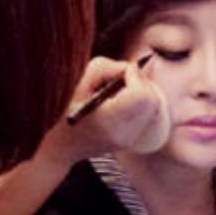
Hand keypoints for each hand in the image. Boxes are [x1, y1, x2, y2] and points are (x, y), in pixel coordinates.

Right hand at [41, 57, 168, 166]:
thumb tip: (129, 68)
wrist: (61, 146)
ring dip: (142, 91)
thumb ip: (107, 68)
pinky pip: (149, 115)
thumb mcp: (79, 81)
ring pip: (154, 107)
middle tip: (125, 77)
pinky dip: (140, 102)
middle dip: (142, 82)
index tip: (122, 72)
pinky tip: (123, 100)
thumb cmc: (64, 110)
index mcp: (107, 121)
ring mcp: (129, 140)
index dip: (135, 77)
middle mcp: (122, 133)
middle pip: (152, 100)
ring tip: (122, 89)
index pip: (140, 95)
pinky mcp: (132, 140)